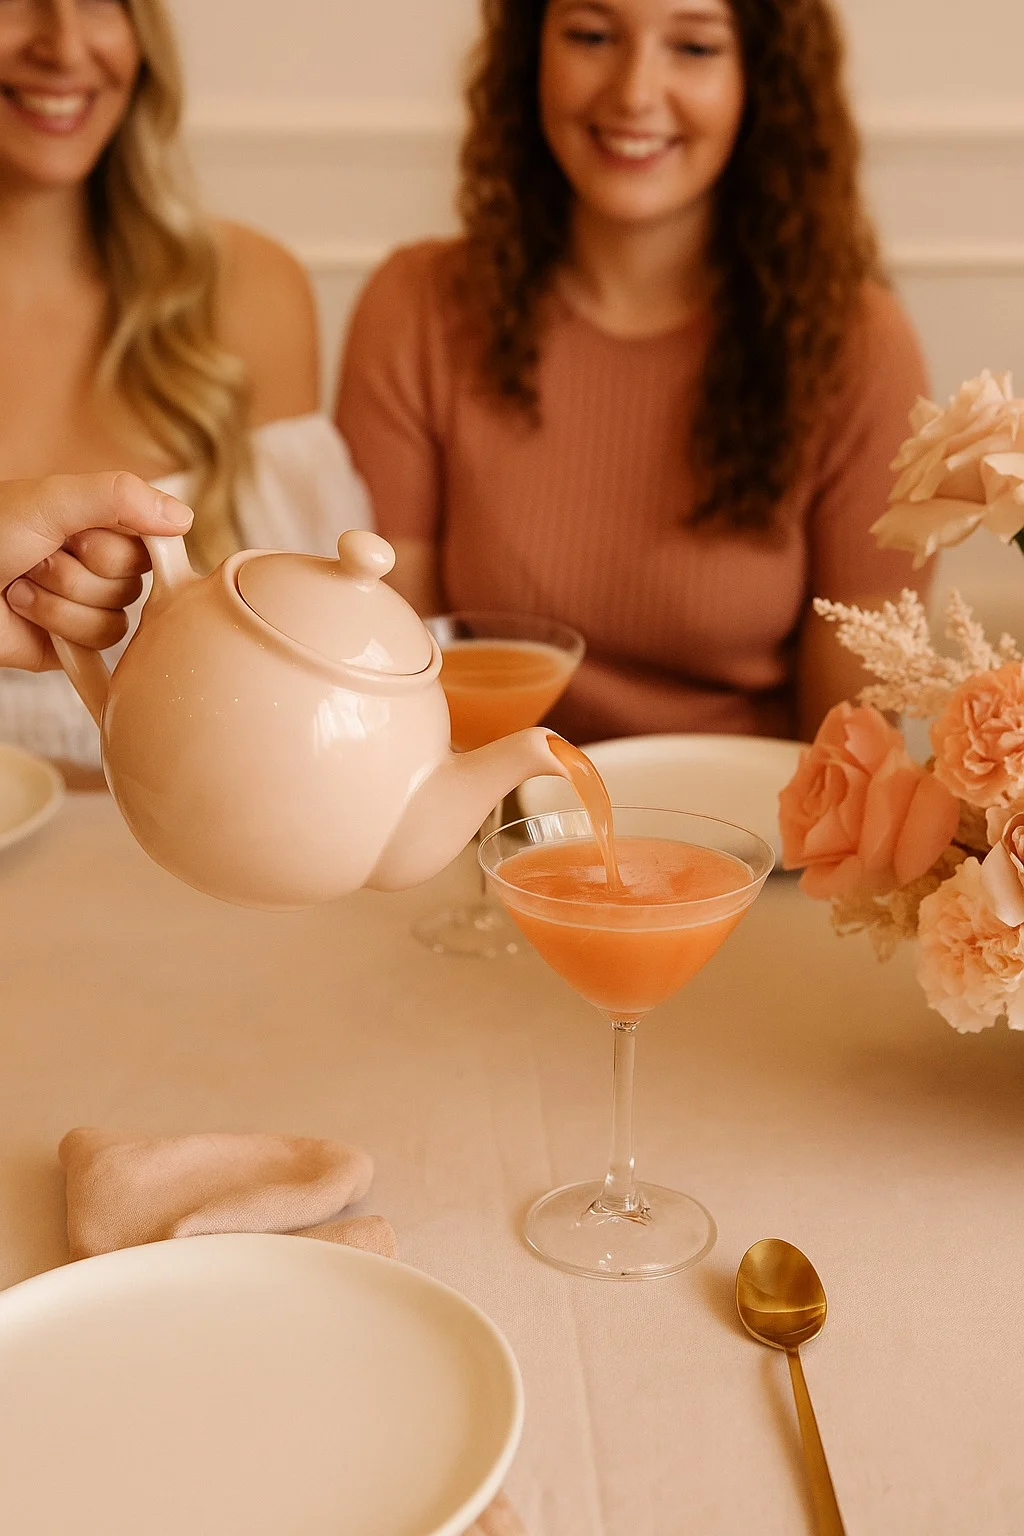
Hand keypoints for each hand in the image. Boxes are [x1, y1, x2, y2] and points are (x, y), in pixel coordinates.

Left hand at [0, 471, 192, 670]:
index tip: (75, 535)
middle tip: (37, 558)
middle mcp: (98, 568)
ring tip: (22, 584)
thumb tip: (185, 518)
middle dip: (77, 573)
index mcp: (100, 528)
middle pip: (131, 584)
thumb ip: (120, 496)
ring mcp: (86, 607)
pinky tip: (25, 611)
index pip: (149, 544)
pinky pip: (98, 645)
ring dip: (59, 600)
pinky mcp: (73, 646)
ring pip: (114, 619)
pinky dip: (56, 625)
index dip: (112, 546)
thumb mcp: (53, 499)